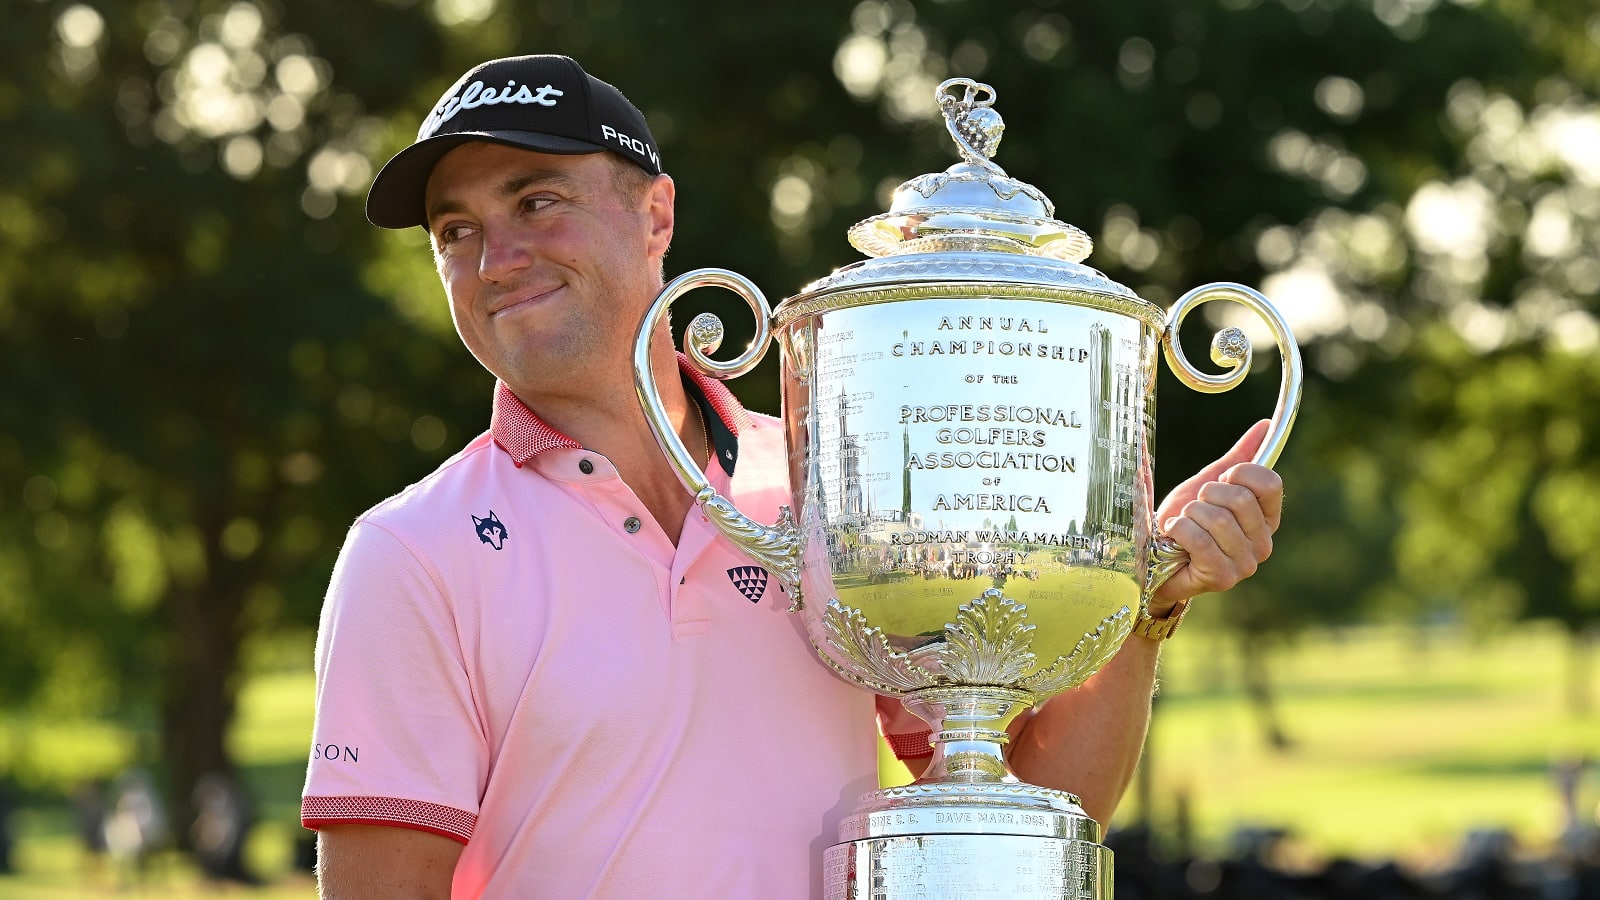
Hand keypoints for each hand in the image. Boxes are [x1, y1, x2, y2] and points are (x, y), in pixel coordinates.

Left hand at [1151, 419, 1282, 614]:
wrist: (1153, 555)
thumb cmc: (1186, 521)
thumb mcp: (1209, 483)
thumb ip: (1239, 457)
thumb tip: (1266, 425)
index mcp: (1267, 518)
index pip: (1269, 482)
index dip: (1237, 474)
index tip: (1218, 483)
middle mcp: (1263, 543)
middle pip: (1239, 498)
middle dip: (1205, 495)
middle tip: (1194, 509)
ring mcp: (1245, 564)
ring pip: (1217, 518)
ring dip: (1189, 515)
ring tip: (1183, 525)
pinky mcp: (1222, 578)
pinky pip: (1199, 540)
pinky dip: (1178, 530)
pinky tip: (1174, 536)